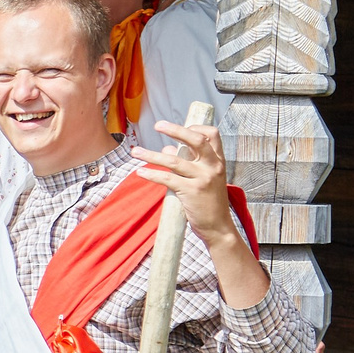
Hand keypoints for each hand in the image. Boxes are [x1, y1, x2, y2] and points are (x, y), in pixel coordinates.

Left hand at [131, 119, 238, 243]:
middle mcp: (213, 166)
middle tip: (157, 125)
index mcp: (218, 161)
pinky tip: (141, 172)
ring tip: (135, 152)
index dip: (195, 126)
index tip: (180, 126)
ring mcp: (203, 179)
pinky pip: (168, 179)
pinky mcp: (191, 192)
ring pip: (174, 161)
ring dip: (151, 155)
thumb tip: (167, 150)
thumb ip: (187, 162)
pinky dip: (152, 174)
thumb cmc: (208, 202)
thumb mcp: (202, 179)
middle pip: (196, 140)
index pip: (212, 134)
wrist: (218, 227)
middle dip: (175, 130)